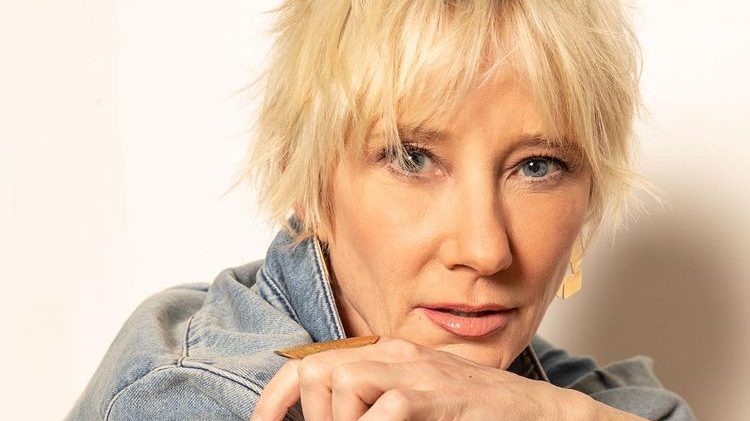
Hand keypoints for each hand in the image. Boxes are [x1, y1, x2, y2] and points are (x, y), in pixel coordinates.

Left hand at [250, 338, 594, 420]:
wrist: (536, 412)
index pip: (314, 363)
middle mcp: (398, 356)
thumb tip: (331, 415)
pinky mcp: (440, 396)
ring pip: (346, 384)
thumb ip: (377, 401)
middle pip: (321, 372)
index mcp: (388, 356)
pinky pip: (389, 409)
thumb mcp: (417, 400)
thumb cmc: (474, 411)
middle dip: (314, 415)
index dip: (277, 396)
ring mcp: (419, 374)